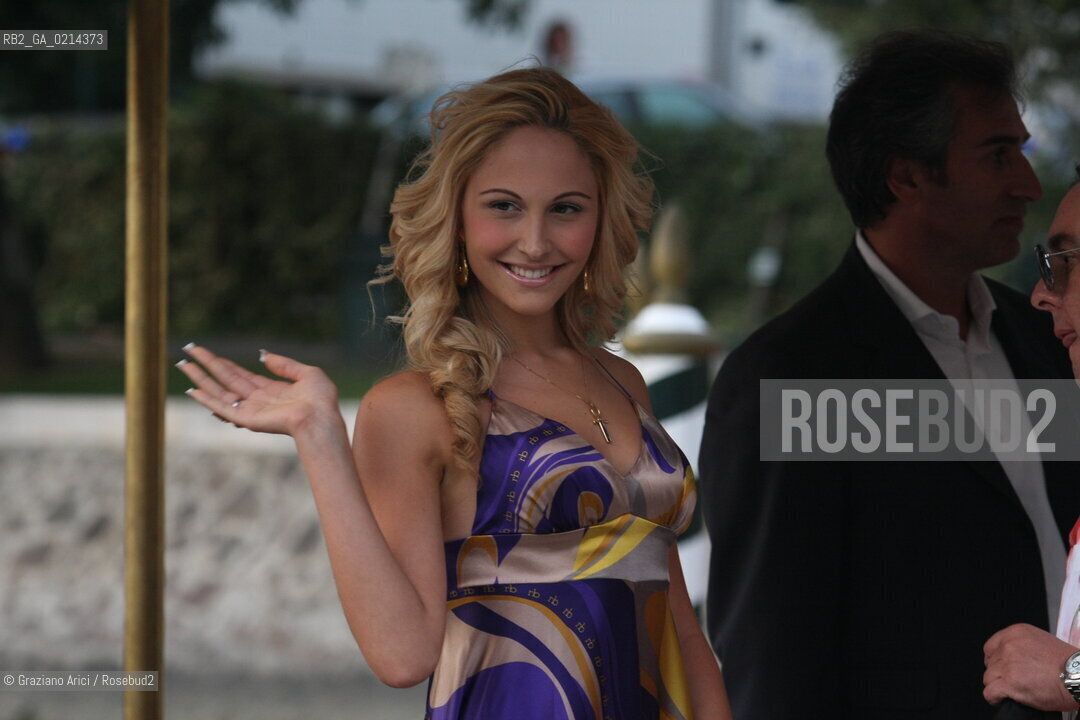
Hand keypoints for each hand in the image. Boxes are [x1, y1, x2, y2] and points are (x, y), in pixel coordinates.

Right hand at [176, 344, 341, 437]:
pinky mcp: (246, 419)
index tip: (206, 352)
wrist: (321, 418)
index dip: (223, 363)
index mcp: (271, 390)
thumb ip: (284, 364)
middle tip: (188, 350)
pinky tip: (192, 391)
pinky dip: (206, 399)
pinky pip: (222, 408)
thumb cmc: (321, 400)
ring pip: (219, 391)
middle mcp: (257, 400)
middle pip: (225, 379)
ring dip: (200, 378)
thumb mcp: (307, 374)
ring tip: (183, 364)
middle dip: (206, 364)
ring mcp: (250, 410)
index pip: (240, 375)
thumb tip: (262, 355)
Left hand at [983, 622, 1077, 710]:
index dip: (996, 660)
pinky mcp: (1009, 683)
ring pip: (988, 678)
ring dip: (998, 685)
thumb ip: (1023, 647)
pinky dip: (995, 698)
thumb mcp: (1042, 642)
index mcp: (1016, 634)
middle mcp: (1009, 647)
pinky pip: (990, 692)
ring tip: (1012, 690)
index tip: (1002, 667)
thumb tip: (1015, 656)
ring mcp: (1007, 665)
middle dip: (999, 674)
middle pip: (990, 664)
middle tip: (1013, 680)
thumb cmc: (1068, 664)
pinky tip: (1003, 699)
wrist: (1077, 676)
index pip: (991, 647)